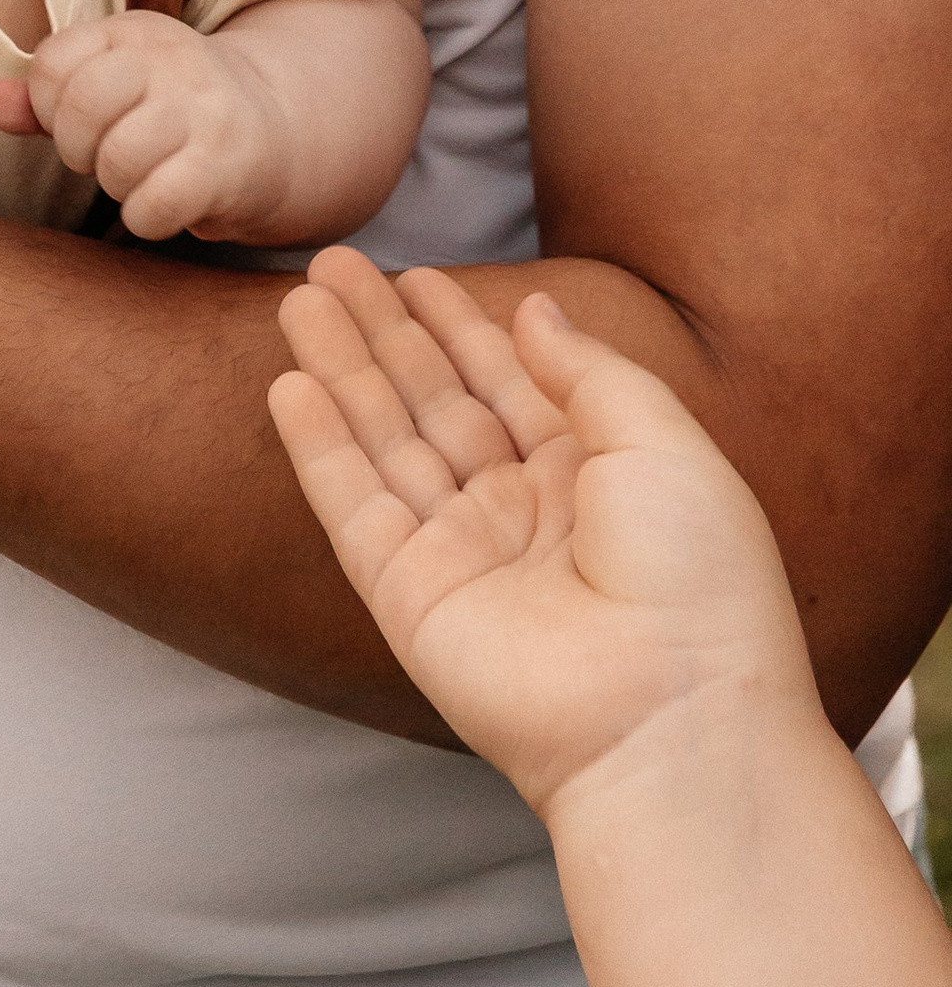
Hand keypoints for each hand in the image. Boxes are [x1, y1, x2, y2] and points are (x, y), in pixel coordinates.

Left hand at [0, 13, 286, 239]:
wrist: (273, 131)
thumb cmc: (169, 110)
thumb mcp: (109, 85)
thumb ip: (43, 98)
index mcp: (134, 30)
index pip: (52, 64)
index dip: (50, 107)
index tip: (80, 121)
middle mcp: (173, 59)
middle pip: (82, 106)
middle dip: (79, 147)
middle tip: (105, 155)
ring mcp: (205, 111)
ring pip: (117, 160)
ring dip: (117, 185)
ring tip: (141, 176)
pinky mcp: (227, 166)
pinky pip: (155, 204)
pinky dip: (147, 217)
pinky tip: (163, 203)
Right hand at [270, 248, 822, 821]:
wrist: (670, 720)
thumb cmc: (696, 583)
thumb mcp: (665, 444)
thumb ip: (590, 370)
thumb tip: (533, 310)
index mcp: (591, 479)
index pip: (508, 385)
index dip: (460, 327)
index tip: (414, 273)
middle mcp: (521, 514)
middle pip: (434, 403)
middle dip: (385, 334)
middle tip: (331, 265)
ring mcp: (461, 555)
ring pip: (385, 442)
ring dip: (341, 372)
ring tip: (300, 301)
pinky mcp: (409, 596)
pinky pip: (354, 507)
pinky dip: (320, 448)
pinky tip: (291, 386)